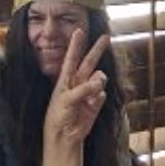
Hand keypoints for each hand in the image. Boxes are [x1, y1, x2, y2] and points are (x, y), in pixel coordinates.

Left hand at [44, 27, 110, 146]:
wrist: (64, 135)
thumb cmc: (58, 115)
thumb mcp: (67, 100)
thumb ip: (83, 89)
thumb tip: (101, 81)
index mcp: (66, 79)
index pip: (72, 57)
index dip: (76, 44)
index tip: (79, 30)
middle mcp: (78, 83)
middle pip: (89, 62)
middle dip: (97, 50)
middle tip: (106, 37)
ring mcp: (88, 92)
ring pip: (99, 79)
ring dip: (99, 82)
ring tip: (93, 90)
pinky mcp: (95, 103)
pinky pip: (101, 95)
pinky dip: (98, 99)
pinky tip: (91, 105)